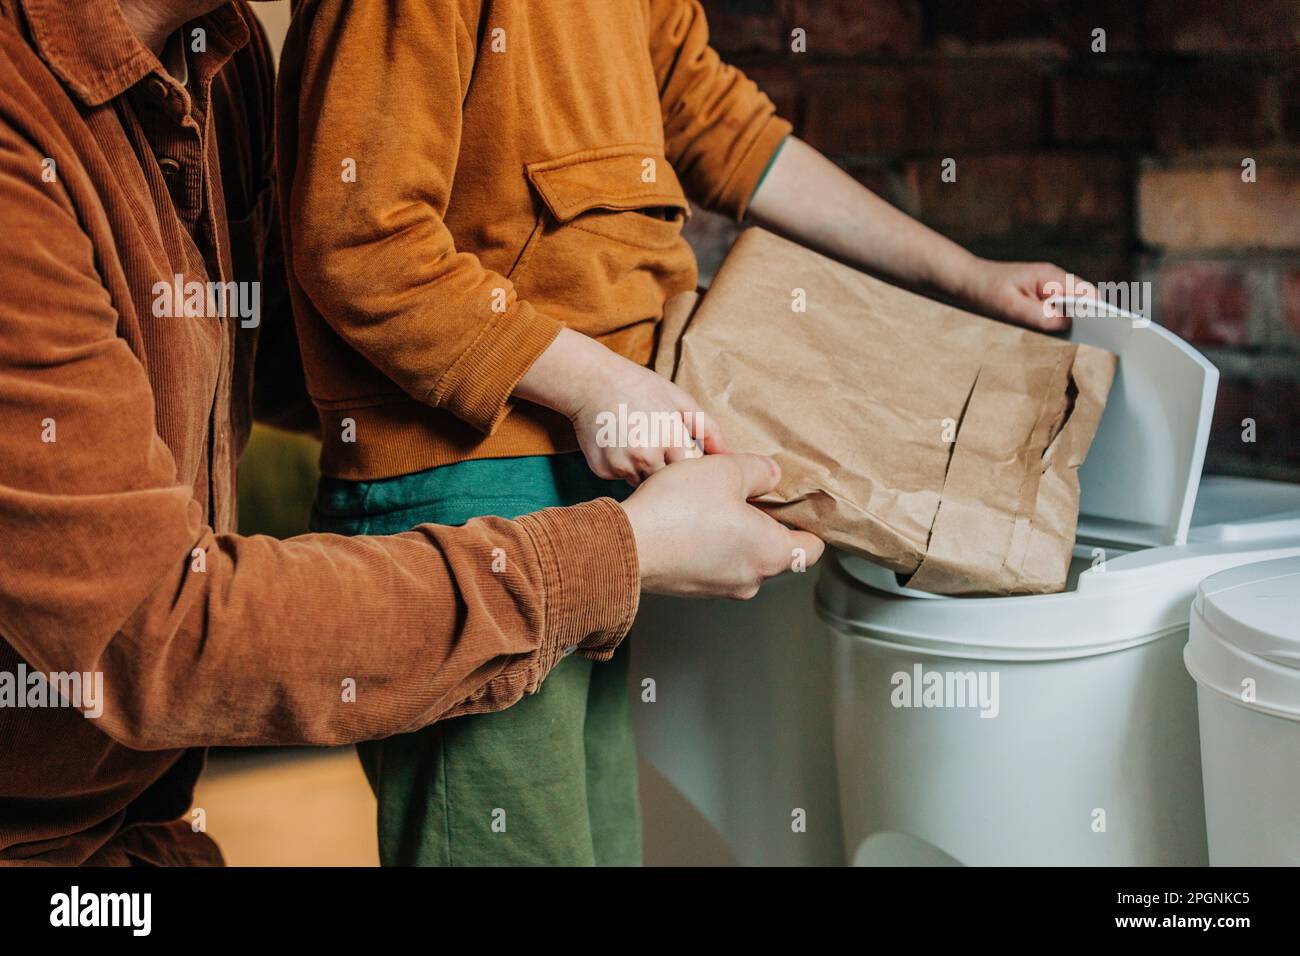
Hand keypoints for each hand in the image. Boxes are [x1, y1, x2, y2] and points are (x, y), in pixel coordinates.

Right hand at [516, 328, 725, 484]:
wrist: (590, 382)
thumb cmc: (639, 387)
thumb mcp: (679, 400)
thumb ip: (707, 429)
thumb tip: (729, 456)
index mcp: (671, 438)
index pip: (695, 473)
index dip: (693, 468)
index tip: (688, 458)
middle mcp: (647, 457)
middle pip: (671, 484)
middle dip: (672, 474)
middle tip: (661, 448)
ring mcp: (622, 466)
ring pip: (646, 484)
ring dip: (648, 473)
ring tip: (639, 444)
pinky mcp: (603, 472)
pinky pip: (623, 479)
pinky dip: (625, 468)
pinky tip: (619, 446)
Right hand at [620, 454, 823, 599]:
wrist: (625, 545)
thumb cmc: (678, 511)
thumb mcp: (726, 470)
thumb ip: (759, 471)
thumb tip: (770, 475)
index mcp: (772, 553)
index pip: (812, 548)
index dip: (807, 522)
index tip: (795, 504)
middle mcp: (751, 579)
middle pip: (776, 551)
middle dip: (765, 522)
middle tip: (746, 493)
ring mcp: (721, 588)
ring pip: (742, 556)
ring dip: (734, 533)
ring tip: (712, 503)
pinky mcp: (693, 588)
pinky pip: (714, 563)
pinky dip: (709, 544)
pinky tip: (689, 520)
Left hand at [958, 260, 1095, 332]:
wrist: (964, 281)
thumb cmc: (985, 290)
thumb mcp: (1010, 307)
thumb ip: (1039, 315)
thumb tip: (1066, 324)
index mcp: (1052, 278)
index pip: (1088, 294)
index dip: (1100, 313)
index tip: (1106, 332)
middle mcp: (1054, 281)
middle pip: (1084, 302)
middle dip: (1088, 322)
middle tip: (1089, 345)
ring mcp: (1047, 290)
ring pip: (1070, 309)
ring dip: (1070, 325)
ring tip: (1072, 346)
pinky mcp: (1038, 299)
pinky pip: (1055, 313)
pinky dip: (1056, 325)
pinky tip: (1051, 340)